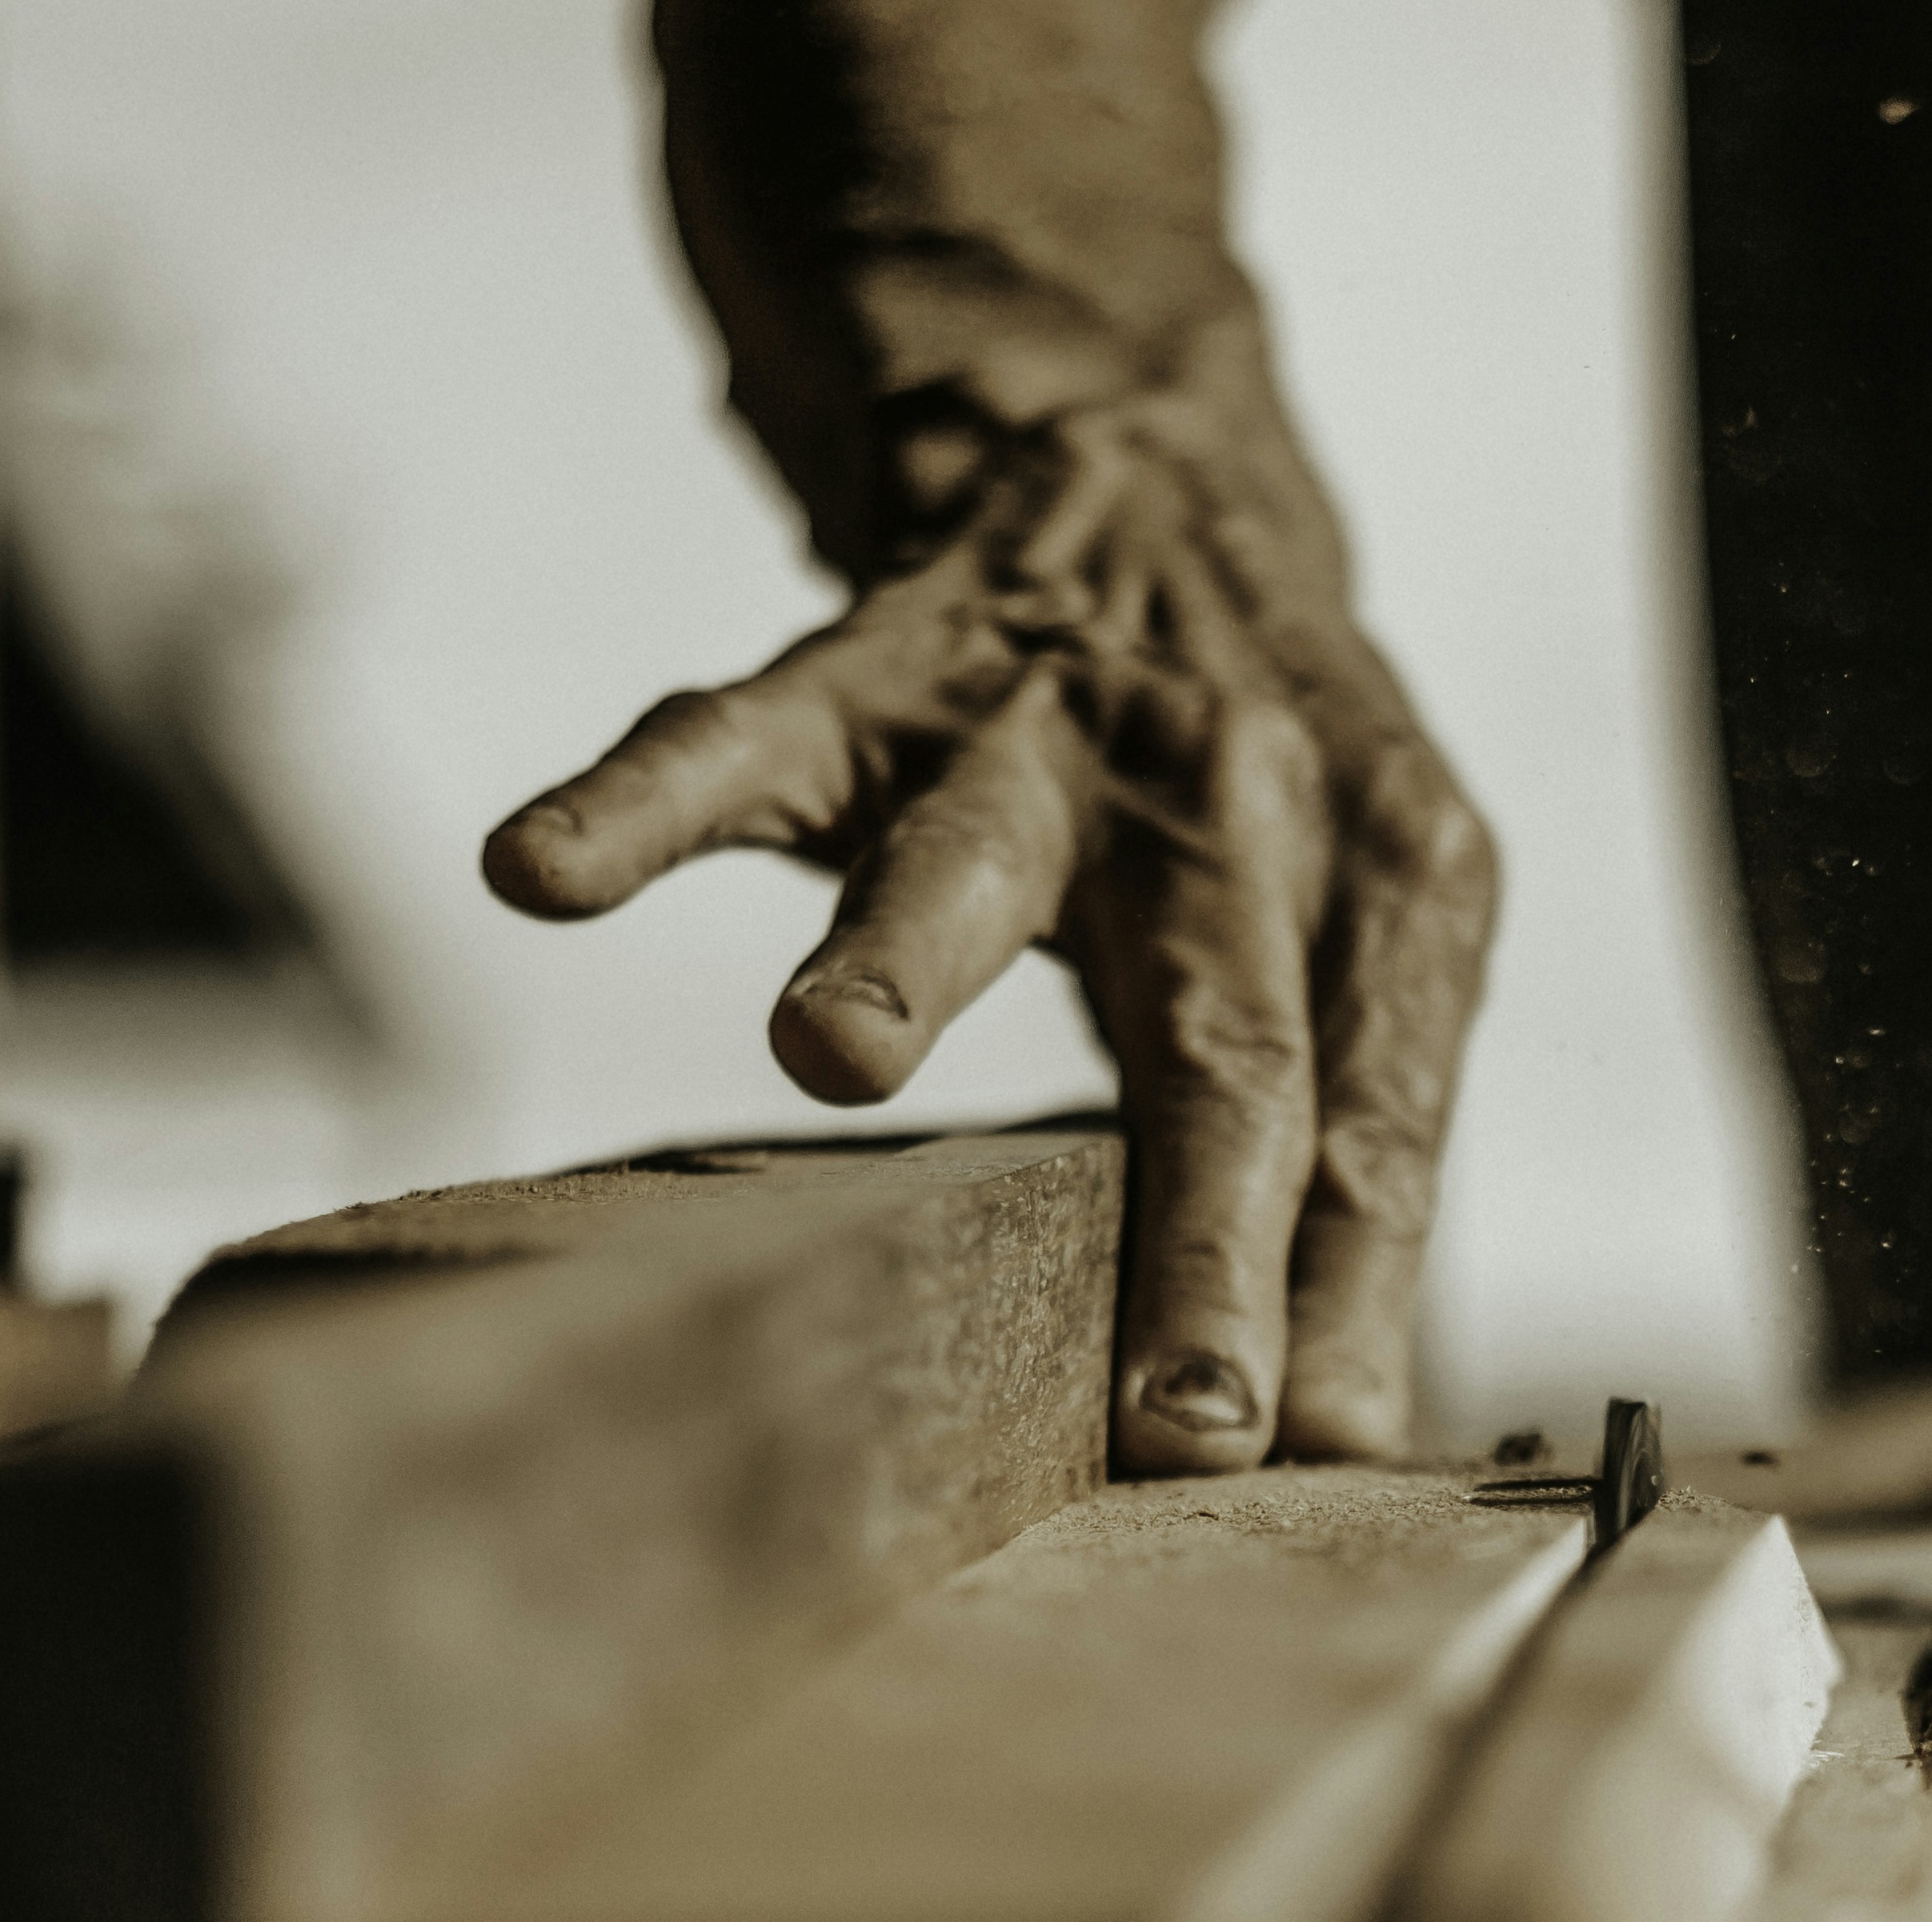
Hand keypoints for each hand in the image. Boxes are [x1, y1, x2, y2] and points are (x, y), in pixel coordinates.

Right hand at [482, 374, 1495, 1476]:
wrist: (1161, 460)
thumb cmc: (1274, 784)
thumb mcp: (1367, 935)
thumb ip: (1356, 1163)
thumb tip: (1345, 1440)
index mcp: (1393, 881)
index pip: (1374, 1119)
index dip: (1355, 1283)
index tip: (1319, 1451)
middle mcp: (1242, 799)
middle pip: (1227, 1039)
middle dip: (1208, 1230)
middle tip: (1188, 1410)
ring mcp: (1054, 729)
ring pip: (977, 855)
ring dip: (905, 959)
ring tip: (828, 1054)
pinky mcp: (880, 669)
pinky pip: (745, 737)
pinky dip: (642, 803)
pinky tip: (538, 871)